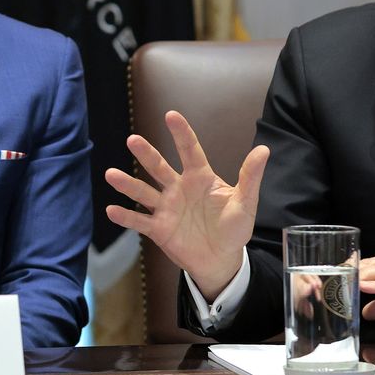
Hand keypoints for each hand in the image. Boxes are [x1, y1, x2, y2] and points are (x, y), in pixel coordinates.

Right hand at [104, 110, 269, 292]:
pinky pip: (140, 221)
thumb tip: (264, 150)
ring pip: (144, 192)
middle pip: (160, 168)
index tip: (171, 115)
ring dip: (128, 184)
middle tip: (132, 139)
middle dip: (146, 154)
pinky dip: (126, 216)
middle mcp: (179, 189)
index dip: (181, 134)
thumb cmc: (233, 228)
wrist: (221, 259)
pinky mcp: (159, 229)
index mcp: (200, 178)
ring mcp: (166, 208)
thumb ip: (250, 177)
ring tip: (111, 174)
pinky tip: (112, 210)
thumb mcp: (245, 202)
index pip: (189, 151)